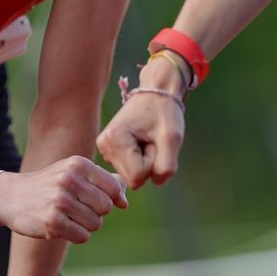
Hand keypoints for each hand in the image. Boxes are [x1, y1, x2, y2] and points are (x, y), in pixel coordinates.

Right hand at [0, 156, 127, 242]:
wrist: (11, 196)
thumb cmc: (49, 185)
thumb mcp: (74, 173)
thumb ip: (103, 182)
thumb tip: (124, 201)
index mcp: (78, 164)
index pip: (114, 188)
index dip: (109, 198)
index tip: (93, 200)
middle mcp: (70, 179)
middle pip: (106, 208)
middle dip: (95, 213)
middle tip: (76, 209)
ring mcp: (60, 200)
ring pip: (96, 224)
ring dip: (84, 225)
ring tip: (67, 216)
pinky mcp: (52, 221)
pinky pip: (82, 236)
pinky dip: (75, 235)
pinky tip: (60, 226)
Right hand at [96, 60, 186, 189]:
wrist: (156, 93)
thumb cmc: (164, 112)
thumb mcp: (172, 138)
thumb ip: (166, 166)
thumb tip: (156, 182)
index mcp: (113, 140)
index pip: (138, 176)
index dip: (153, 162)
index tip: (154, 139)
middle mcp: (104, 146)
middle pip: (134, 179)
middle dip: (149, 162)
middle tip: (151, 139)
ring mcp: (105, 150)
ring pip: (133, 176)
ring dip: (146, 161)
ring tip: (147, 139)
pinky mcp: (110, 152)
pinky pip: (131, 170)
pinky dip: (141, 160)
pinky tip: (141, 141)